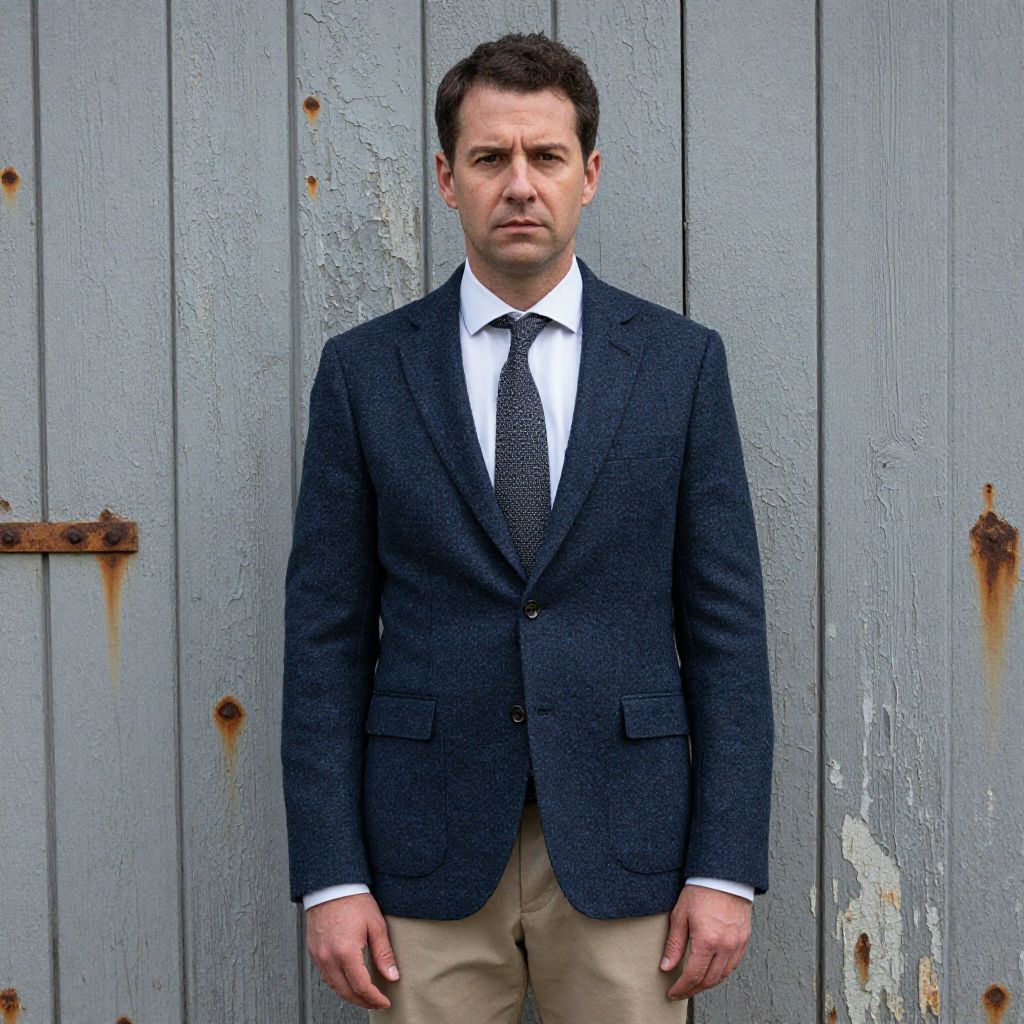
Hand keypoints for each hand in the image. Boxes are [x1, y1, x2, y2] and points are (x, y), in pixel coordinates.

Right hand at [305, 893, 399, 1009]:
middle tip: (376, 1002)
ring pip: (333, 986)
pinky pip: (325, 976)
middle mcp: (329, 957)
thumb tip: (392, 976)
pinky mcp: (313, 951)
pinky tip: (348, 981)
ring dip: (349, 995)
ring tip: (365, 995)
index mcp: (346, 952)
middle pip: (345, 992)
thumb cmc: (354, 900)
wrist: (331, 885)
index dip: (375, 998)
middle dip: (362, 1001)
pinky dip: (338, 983)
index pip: (361, 986)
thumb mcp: (376, 925)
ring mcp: (318, 956)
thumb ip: (383, 954)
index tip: (384, 1002)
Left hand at [660, 884, 751, 1000]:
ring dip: (708, 983)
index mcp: (707, 940)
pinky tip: (713, 970)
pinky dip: (722, 972)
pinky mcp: (744, 939)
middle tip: (682, 991)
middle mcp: (725, 946)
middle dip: (694, 989)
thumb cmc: (700, 891)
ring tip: (695, 984)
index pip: (694, 975)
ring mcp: (737, 944)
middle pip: (710, 980)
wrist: (724, 875)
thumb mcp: (680, 915)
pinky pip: (734, 964)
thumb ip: (674, 944)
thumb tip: (666, 967)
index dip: (682, 988)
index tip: (673, 993)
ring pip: (723, 975)